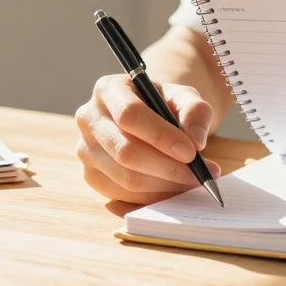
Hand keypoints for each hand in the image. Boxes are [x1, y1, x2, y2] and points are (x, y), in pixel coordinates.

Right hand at [76, 74, 220, 203]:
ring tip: (193, 180)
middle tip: (199, 173)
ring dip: (165, 185)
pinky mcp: (91, 175)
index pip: (129, 114)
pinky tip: (175, 187)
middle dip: (167, 167)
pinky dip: (155, 196)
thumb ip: (195, 111)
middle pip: (125, 151)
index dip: (161, 136)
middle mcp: (89, 118)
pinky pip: (124, 195)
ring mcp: (86, 149)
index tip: (191, 152)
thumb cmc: (164, 105)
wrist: (148, 117)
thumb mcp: (184, 96)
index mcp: (108, 90)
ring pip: (126, 178)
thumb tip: (196, 140)